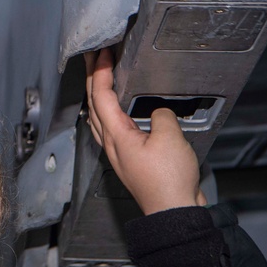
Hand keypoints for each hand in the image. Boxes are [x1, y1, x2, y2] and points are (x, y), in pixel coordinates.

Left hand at [83, 49, 206, 214]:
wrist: (173, 213)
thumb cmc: (168, 183)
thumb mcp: (170, 139)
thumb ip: (160, 116)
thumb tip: (156, 113)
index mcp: (115, 136)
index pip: (101, 96)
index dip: (101, 72)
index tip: (102, 54)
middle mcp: (110, 143)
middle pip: (93, 104)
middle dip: (93, 78)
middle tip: (95, 57)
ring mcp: (117, 152)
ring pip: (98, 116)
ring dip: (97, 93)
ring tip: (101, 77)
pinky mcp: (128, 159)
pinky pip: (110, 128)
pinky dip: (108, 111)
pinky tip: (115, 111)